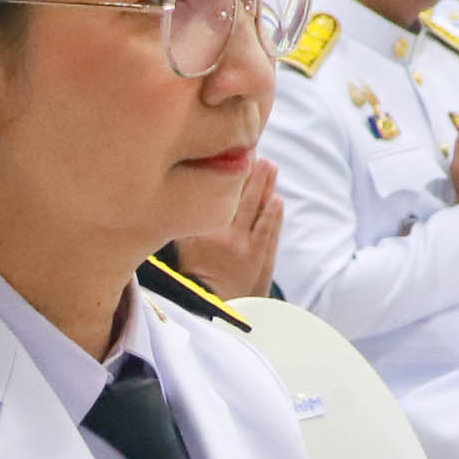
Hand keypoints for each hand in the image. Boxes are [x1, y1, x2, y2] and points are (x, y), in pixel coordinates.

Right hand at [171, 155, 282, 298]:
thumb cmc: (192, 277)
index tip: (226, 151)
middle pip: (234, 194)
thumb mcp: (180, 248)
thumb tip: (190, 190)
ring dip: (264, 184)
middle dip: (246, 170)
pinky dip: (273, 212)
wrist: (209, 310)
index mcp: (194, 230)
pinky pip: (268, 228)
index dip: (220, 171)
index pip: (210, 193)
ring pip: (254, 206)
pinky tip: (277, 198)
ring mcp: (239, 245)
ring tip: (270, 166)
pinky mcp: (257, 256)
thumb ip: (187, 222)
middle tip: (253, 148)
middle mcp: (217, 235)